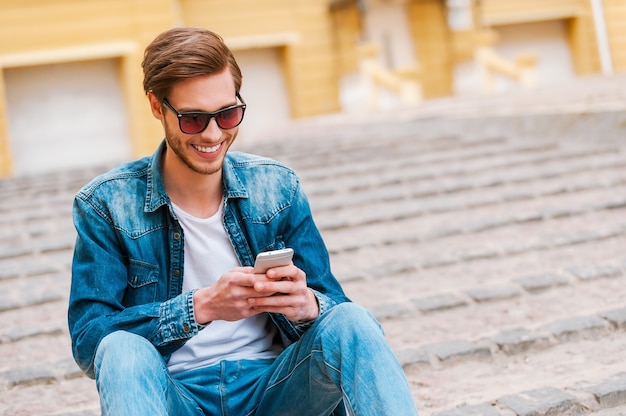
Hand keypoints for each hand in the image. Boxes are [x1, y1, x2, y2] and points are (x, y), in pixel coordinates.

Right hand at [192, 264, 318, 323]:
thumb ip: (247, 270)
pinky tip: (278, 299)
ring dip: (275, 295)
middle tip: (288, 280)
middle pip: (262, 289)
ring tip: (285, 290)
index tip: (280, 272)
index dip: (269, 276)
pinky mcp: (245, 314)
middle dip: (276, 285)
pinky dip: (270, 303)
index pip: (255, 278)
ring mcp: (241, 305)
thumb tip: (263, 268)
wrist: (209, 304)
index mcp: (234, 280)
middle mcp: (237, 293)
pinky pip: (261, 308)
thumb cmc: (222, 286)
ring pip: (264, 300)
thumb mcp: (230, 273)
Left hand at [248, 263, 318, 321]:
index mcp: (300, 276)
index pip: (293, 271)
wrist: (304, 304)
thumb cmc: (290, 285)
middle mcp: (301, 288)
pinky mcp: (294, 311)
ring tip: (251, 299)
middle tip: (256, 286)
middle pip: (287, 286)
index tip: (268, 272)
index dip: (281, 271)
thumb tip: (264, 262)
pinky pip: (278, 309)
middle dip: (270, 286)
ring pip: (281, 301)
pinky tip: (255, 306)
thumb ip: (280, 269)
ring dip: (265, 300)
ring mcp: (298, 300)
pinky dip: (266, 308)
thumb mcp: (289, 276)